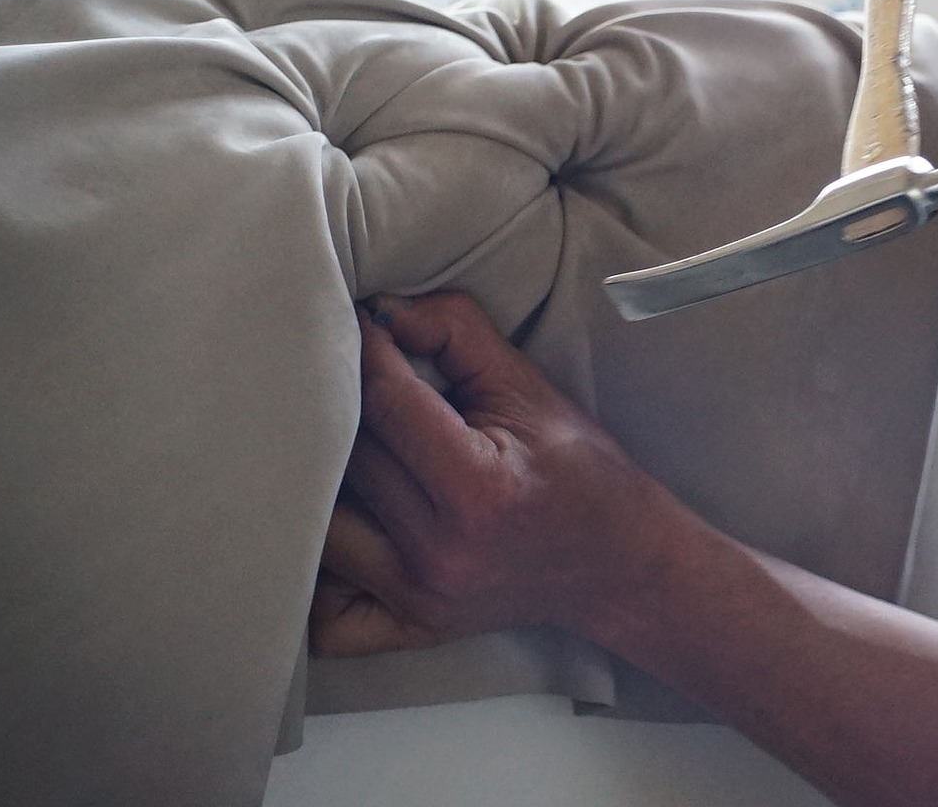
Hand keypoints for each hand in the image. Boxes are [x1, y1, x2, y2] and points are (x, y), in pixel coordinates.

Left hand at [310, 292, 680, 656]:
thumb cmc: (578, 468)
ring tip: (343, 445)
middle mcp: (440, 551)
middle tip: (351, 375)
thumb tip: (383, 310)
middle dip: (345, 406)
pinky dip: (318, 576)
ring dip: (324, 481)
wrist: (619, 562)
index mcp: (477, 489)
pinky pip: (326, 616)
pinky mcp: (411, 626)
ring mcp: (419, 596)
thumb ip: (458, 333)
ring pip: (324, 525)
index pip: (385, 404)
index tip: (366, 328)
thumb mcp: (530, 387)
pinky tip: (337, 532)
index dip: (369, 354)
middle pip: (349, 458)